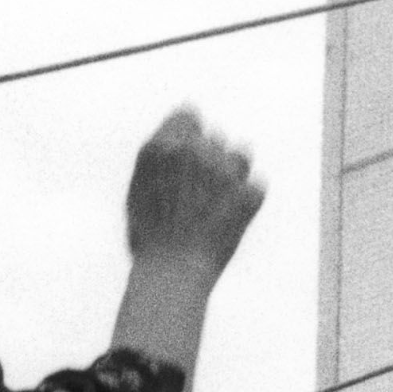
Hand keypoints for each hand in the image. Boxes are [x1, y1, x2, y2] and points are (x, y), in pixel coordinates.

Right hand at [125, 106, 264, 273]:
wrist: (172, 276)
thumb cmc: (149, 238)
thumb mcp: (138, 189)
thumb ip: (159, 155)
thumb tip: (178, 130)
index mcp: (164, 146)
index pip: (190, 115)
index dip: (188, 136)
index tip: (186, 159)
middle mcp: (194, 151)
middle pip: (215, 137)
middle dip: (209, 160)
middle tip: (196, 196)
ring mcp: (224, 172)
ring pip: (239, 155)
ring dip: (231, 175)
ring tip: (214, 208)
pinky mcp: (249, 194)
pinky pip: (254, 187)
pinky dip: (245, 202)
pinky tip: (227, 223)